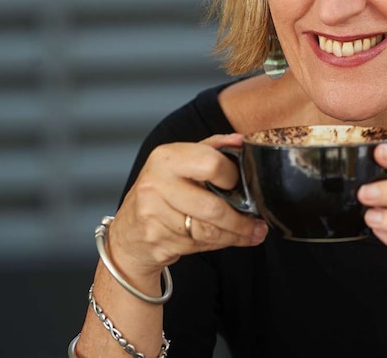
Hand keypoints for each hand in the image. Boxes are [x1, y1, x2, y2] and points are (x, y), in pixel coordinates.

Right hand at [108, 133, 267, 281]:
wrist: (129, 231)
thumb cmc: (162, 191)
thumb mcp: (181, 161)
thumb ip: (212, 148)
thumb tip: (240, 140)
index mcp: (166, 157)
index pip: (211, 164)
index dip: (233, 177)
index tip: (244, 185)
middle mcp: (155, 184)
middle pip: (213, 207)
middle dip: (241, 220)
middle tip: (258, 223)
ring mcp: (153, 214)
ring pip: (208, 231)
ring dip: (235, 235)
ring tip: (251, 233)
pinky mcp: (156, 239)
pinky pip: (199, 244)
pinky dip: (219, 244)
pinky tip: (228, 240)